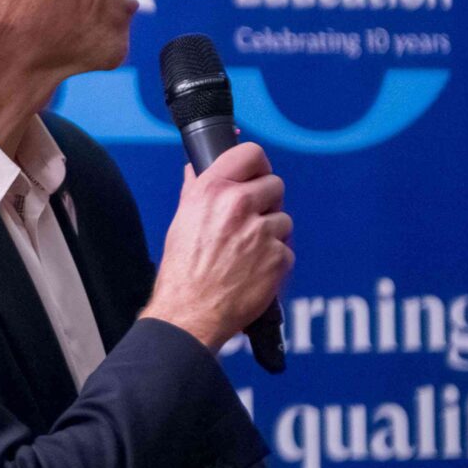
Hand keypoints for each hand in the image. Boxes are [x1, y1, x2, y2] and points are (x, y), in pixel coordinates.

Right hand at [142, 142, 291, 351]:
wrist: (190, 313)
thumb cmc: (182, 271)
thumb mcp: (181, 222)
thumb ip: (194, 190)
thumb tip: (195, 169)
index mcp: (211, 191)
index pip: (251, 154)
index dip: (257, 165)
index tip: (256, 175)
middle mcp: (238, 205)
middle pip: (275, 185)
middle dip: (267, 202)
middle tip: (251, 221)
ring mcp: (261, 231)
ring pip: (283, 219)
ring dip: (271, 234)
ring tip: (247, 252)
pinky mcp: (278, 257)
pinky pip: (286, 249)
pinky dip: (274, 260)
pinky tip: (254, 270)